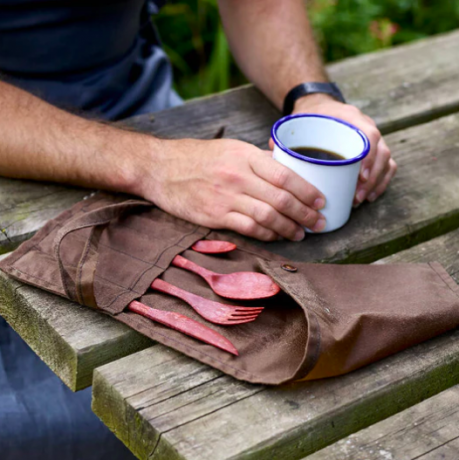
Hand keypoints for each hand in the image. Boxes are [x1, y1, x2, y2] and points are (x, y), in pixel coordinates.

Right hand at [135, 137, 325, 241]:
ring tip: (301, 234)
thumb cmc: (196, 157)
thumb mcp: (229, 148)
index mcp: (244, 155)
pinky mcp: (214, 216)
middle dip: (305, 214)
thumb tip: (285, 167)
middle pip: (280, 199)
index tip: (320, 200)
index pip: (285, 175)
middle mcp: (237, 176)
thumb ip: (257, 159)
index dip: (307, 191)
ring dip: (289, 228)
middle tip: (318, 222)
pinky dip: (267, 234)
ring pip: (267, 216)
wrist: (160, 168)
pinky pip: (248, 228)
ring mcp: (225, 197)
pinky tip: (277, 236)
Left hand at [288, 94, 396, 204]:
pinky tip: (369, 196)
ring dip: (376, 183)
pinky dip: (381, 182)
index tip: (359, 177)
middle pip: (381, 152)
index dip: (369, 157)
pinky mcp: (374, 150)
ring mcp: (373, 139)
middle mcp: (366, 126)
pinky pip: (387, 166)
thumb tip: (272, 147)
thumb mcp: (299, 120)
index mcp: (351, 117)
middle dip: (371, 178)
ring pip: (386, 161)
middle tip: (356, 197)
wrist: (320, 108)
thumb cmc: (310, 117)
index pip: (370, 135)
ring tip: (359, 200)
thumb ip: (288, 134)